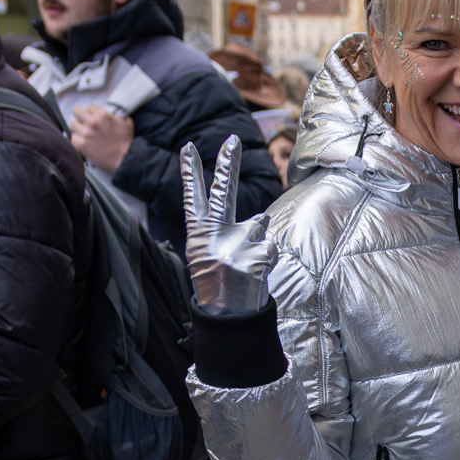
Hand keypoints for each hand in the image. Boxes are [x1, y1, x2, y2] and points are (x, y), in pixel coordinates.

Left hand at [70, 105, 133, 173]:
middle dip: (80, 116)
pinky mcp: (81, 145)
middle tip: (84, 122)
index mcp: (103, 115)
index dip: (92, 113)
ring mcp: (86, 133)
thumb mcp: (126, 123)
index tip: (94, 119)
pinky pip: (72, 138)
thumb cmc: (126, 142)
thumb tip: (112, 113)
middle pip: (76, 111)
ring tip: (84, 134)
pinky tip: (83, 142)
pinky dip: (76, 140)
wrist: (124, 160)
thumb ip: (116, 115)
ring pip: (72, 124)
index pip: (90, 107)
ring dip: (78, 128)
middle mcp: (93, 122)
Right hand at [180, 137, 277, 316]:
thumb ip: (230, 231)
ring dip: (258, 240)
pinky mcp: (257, 256)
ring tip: (246, 266)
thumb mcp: (210, 258)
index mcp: (199, 235)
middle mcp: (215, 236)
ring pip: (259, 224)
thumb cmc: (218, 286)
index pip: (193, 198)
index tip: (188, 146)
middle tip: (232, 139)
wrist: (228, 320)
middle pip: (224, 193)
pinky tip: (257, 275)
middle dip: (227, 164)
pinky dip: (268, 258)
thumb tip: (262, 217)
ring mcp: (236, 245)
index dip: (191, 172)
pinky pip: (271, 245)